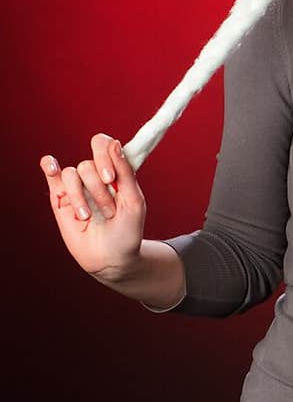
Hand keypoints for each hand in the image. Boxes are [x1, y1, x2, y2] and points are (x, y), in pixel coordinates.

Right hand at [40, 134, 146, 282]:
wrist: (111, 259)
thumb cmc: (127, 231)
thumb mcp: (134, 202)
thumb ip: (126, 172)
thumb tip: (114, 143)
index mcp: (115, 172)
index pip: (104, 145)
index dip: (105, 155)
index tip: (111, 178)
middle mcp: (95, 176)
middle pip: (88, 164)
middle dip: (98, 189)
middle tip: (108, 210)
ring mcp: (77, 186)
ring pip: (72, 174)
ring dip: (80, 196)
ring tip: (88, 216)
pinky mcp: (60, 197)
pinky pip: (51, 173)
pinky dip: (50, 166)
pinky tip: (53, 167)